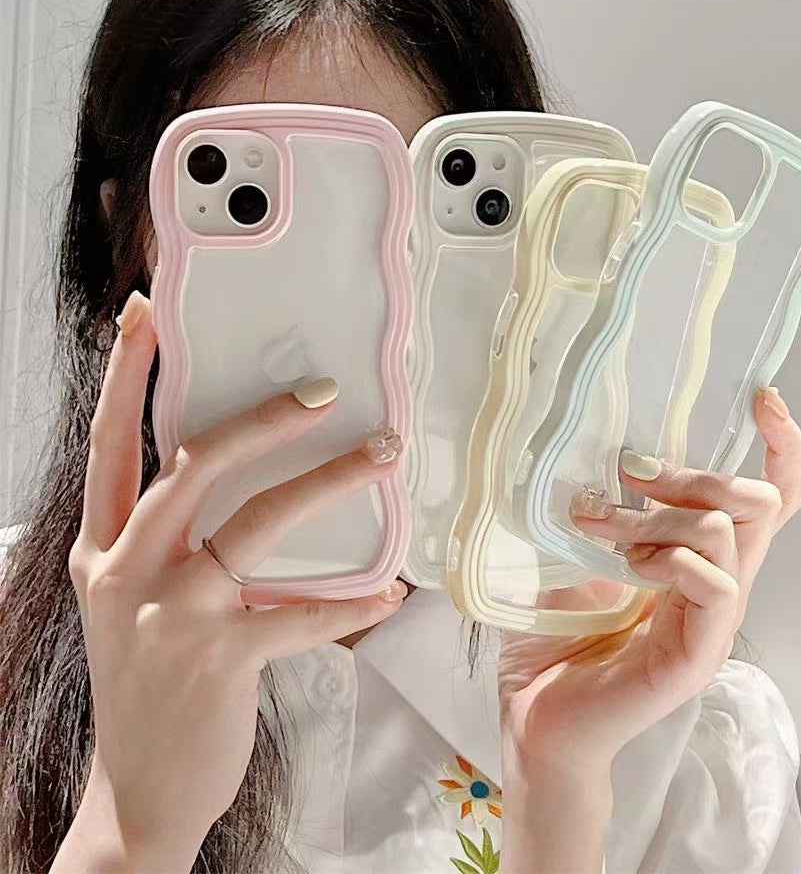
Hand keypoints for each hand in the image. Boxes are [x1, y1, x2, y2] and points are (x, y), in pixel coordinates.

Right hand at [52, 292, 407, 873]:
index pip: (110, 445)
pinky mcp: (217, 658)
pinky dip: (349, 602)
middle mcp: (126, 571)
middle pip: (190, 466)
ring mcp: (169, 614)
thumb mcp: (138, 599)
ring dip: (327, 482)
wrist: (139, 791)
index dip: (125, 377)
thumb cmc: (152, 683)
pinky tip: (390, 592)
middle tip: (320, 388)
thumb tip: (247, 479)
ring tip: (381, 454)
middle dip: (257, 419)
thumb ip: (174, 541)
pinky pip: (299, 615)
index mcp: (104, 549)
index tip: (146, 316)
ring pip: (254, 523)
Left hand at [497, 388, 800, 872]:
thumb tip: (593, 460)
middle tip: (630, 473)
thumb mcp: (573, 556)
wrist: (537, 716)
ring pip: (724, 532)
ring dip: (655, 514)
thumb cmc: (554, 638)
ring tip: (597, 523)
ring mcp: (711, 620)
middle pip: (755, 503)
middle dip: (696, 472)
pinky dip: (669, 558)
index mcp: (694, 561)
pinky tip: (626, 564)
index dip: (778, 446)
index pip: (763, 501)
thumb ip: (599, 514)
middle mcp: (715, 586)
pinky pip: (714, 584)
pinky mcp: (698, 652)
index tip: (763, 397)